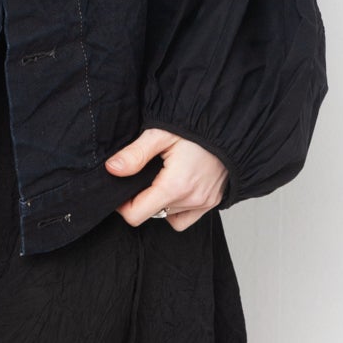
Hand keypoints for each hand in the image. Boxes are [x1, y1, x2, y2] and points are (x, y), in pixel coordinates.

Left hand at [104, 128, 228, 230]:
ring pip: (169, 215)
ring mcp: (204, 203)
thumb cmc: (197, 127)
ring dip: (160, 202)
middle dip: (141, 199)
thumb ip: (135, 154)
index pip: (136, 215)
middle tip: (141, 175)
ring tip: (160, 178)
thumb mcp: (161, 134)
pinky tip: (176, 189)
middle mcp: (191, 199)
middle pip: (152, 214)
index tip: (121, 189)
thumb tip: (112, 169)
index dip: (122, 205)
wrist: (230, 125)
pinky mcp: (213, 201)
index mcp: (175, 186)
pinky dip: (177, 209)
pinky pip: (187, 217)